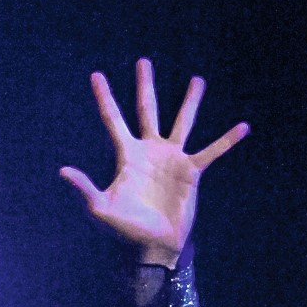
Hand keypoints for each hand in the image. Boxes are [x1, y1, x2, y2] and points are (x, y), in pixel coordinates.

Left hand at [56, 60, 247, 263]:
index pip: (113, 120)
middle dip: (145, 86)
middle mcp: (149, 150)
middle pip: (147, 110)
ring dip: (190, 102)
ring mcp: (172, 158)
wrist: (154, 244)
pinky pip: (212, 151)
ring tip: (197, 80)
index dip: (105, 98)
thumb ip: (85, 187)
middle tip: (143, 62)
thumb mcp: (101, 208)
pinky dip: (227, 141)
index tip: (96, 75)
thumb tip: (63, 171)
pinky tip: (243, 127)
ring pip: (182, 122)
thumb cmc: (125, 228)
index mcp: (126, 155)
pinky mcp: (191, 171)